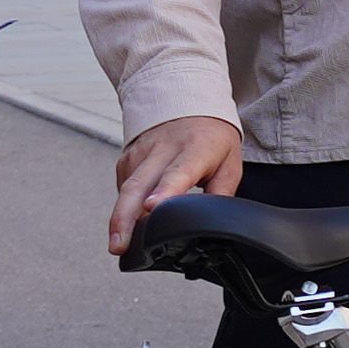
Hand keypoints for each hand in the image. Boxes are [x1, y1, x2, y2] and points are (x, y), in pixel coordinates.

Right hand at [107, 114, 245, 254]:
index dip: (164, 191)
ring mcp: (141, 153)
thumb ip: (220, 194)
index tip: (152, 207)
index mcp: (194, 150)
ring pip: (125, 189)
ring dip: (119, 218)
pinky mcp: (127, 158)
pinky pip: (123, 187)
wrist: (187, 102)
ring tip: (120, 244)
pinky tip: (130, 220)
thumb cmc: (211, 137)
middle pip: (138, 185)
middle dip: (124, 218)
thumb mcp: (229, 164)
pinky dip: (125, 206)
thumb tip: (211, 223)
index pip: (177, 173)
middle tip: (119, 245)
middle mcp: (163, 149)